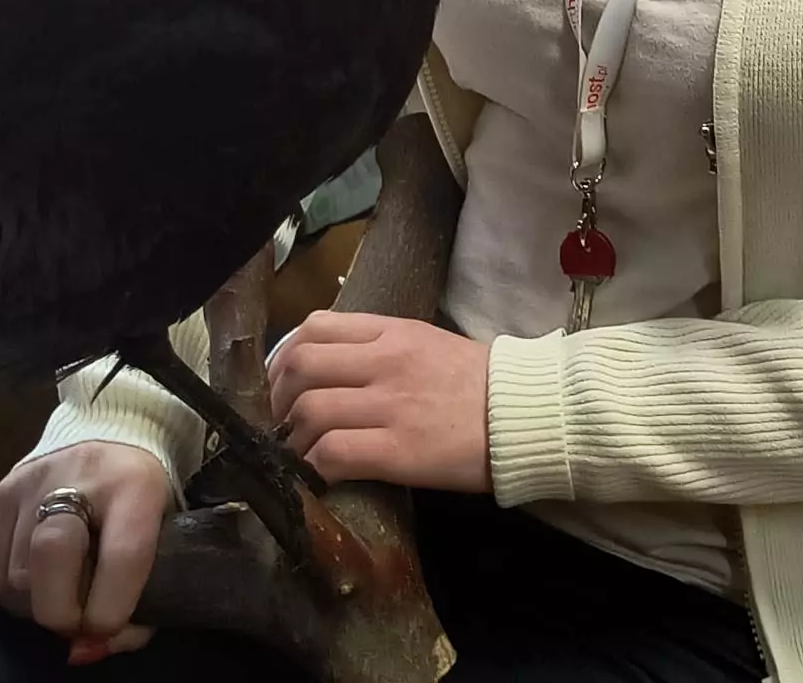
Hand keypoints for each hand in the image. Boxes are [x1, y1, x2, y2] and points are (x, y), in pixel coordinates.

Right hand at [0, 442, 172, 661]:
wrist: (113, 437)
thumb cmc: (141, 504)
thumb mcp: (161, 545)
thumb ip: (138, 608)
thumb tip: (84, 651)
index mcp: (136, 485)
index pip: (123, 554)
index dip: (111, 609)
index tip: (106, 627)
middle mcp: (81, 473)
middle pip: (51, 555)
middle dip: (60, 610)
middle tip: (74, 619)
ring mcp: (35, 478)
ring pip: (16, 573)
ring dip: (37, 602)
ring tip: (61, 590)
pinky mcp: (3, 488)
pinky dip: (13, 590)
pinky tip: (38, 577)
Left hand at [267, 311, 490, 492]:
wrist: (523, 412)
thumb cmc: (478, 380)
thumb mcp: (425, 342)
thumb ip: (378, 346)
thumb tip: (332, 366)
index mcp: (391, 331)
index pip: (314, 327)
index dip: (285, 357)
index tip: (284, 383)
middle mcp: (384, 361)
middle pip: (301, 366)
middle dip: (278, 398)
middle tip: (282, 423)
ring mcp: (390, 405)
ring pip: (309, 411)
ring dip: (293, 438)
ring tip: (300, 454)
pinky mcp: (398, 451)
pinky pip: (333, 453)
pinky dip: (314, 466)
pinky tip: (321, 474)